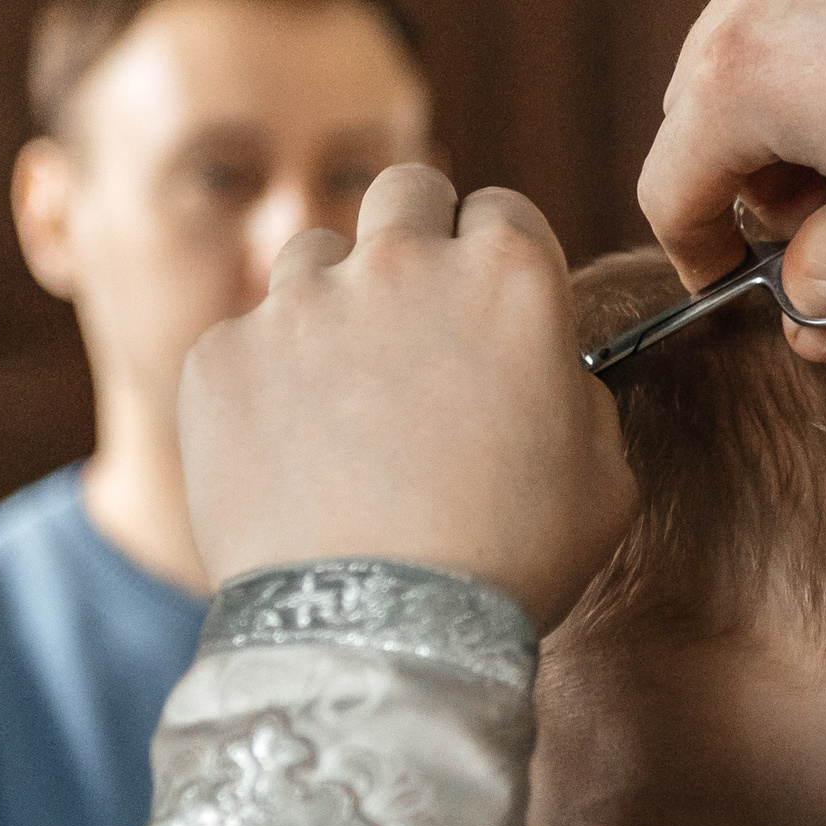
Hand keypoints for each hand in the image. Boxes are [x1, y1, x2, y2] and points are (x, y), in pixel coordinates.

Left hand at [179, 165, 635, 631]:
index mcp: (509, 275)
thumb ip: (578, 392)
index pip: (503, 210)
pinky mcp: (220, 357)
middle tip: (416, 313)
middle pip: (404, 191)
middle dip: (414, 233)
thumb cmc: (509, 561)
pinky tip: (291, 453)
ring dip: (335, 302)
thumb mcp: (606, 475)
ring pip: (314, 257)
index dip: (501, 257)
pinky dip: (268, 382)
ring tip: (346, 397)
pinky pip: (246, 341)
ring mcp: (299, 305)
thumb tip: (548, 373)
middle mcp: (400, 264)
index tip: (490, 304)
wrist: (375, 633)